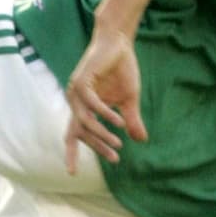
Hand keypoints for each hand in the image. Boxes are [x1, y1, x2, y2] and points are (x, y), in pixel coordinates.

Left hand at [64, 28, 147, 170]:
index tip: (74, 173)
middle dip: (97, 147)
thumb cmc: (121, 70)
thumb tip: (141, 140)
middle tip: (115, 158)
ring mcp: (76, 91)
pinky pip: (91, 104)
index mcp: (82, 108)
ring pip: (85, 121)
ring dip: (102, 134)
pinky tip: (119, 121)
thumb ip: (132, 120)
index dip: (74, 153)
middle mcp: (75, 102)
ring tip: (119, 143)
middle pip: (79, 133)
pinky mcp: (81, 81)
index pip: (75, 135)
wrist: (119, 43)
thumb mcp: (129, 100)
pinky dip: (105, 115)